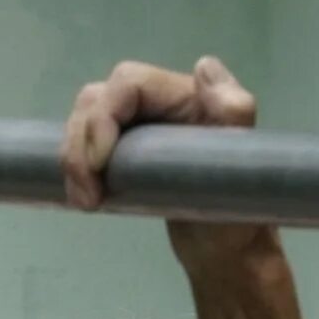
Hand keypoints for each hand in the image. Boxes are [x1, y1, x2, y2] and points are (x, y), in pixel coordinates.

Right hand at [58, 57, 278, 276]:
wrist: (225, 250)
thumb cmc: (238, 213)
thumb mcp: (246, 165)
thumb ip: (234, 113)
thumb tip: (204, 68)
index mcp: (185, 96)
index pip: (128, 83)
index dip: (104, 115)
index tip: (100, 163)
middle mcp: (157, 104)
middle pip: (98, 98)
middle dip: (80, 142)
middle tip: (87, 196)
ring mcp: (135, 129)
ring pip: (85, 122)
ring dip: (72, 159)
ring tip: (85, 202)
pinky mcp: (121, 155)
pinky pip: (85, 146)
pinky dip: (75, 168)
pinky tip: (79, 197)